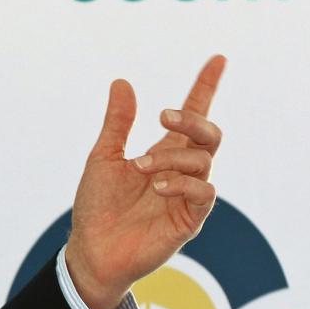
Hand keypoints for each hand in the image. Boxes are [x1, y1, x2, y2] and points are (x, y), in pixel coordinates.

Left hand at [64, 55, 225, 308]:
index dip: (206, 87)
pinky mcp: (190, 219)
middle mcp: (181, 171)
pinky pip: (204, 192)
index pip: (193, 115)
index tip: (218, 59)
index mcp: (163, 153)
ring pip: (203, 161)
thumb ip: (117, 123)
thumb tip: (122, 82)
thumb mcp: (103, 157)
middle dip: (192, 119)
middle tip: (163, 116)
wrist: (91, 248)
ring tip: (140, 168)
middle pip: (209, 134)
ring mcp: (188, 195)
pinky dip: (181, 182)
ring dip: (171, 158)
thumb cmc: (97, 205)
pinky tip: (157, 185)